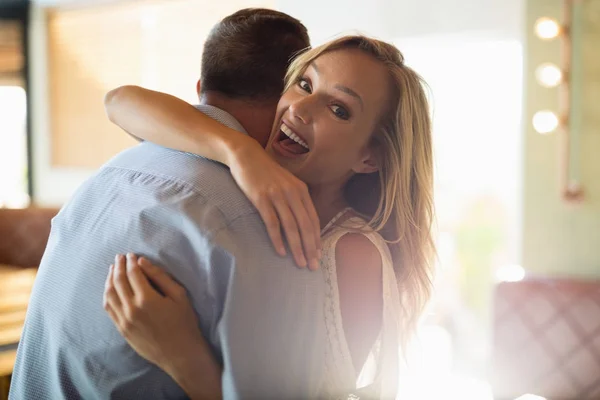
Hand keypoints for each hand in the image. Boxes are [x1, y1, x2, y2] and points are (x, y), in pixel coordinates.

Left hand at [103, 253, 207, 369]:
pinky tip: (110, 288)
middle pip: (118, 281)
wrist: (180, 353)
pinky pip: (109, 308)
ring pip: (109, 294)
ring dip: (110, 279)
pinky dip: (107, 295)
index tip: (131, 254)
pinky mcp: (122, 329)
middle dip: (119, 266)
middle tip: (120, 257)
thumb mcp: (179, 295)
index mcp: (146, 299)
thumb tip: (142, 262)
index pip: (133, 274)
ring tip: (113, 269)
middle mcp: (131, 309)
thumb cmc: (184, 322)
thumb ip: (160, 277)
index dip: (131, 262)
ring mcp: (124, 320)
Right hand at [228, 139, 320, 269]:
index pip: (313, 219)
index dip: (317, 239)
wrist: (246, 155)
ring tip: (300, 263)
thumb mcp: (286, 183)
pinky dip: (278, 239)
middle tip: (312, 266)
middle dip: (310, 248)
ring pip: (291, 226)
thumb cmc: (266, 172)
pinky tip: (280, 252)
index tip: (318, 255)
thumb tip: (302, 223)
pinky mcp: (261, 198)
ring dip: (297, 247)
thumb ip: (295, 200)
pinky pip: (272, 222)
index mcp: (301, 190)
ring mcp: (277, 195)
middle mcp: (292, 193)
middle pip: (305, 225)